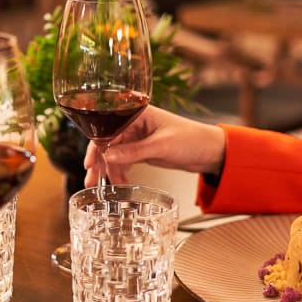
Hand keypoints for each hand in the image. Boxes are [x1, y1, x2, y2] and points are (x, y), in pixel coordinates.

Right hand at [82, 106, 225, 186]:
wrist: (211, 151)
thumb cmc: (192, 139)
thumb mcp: (161, 145)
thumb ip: (134, 151)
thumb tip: (108, 156)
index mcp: (137, 113)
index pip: (108, 128)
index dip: (96, 146)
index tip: (90, 163)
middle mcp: (134, 124)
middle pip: (108, 143)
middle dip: (99, 163)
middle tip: (92, 180)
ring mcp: (137, 138)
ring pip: (114, 154)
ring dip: (108, 171)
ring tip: (104, 188)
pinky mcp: (142, 151)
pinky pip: (124, 161)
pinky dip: (120, 172)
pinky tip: (119, 183)